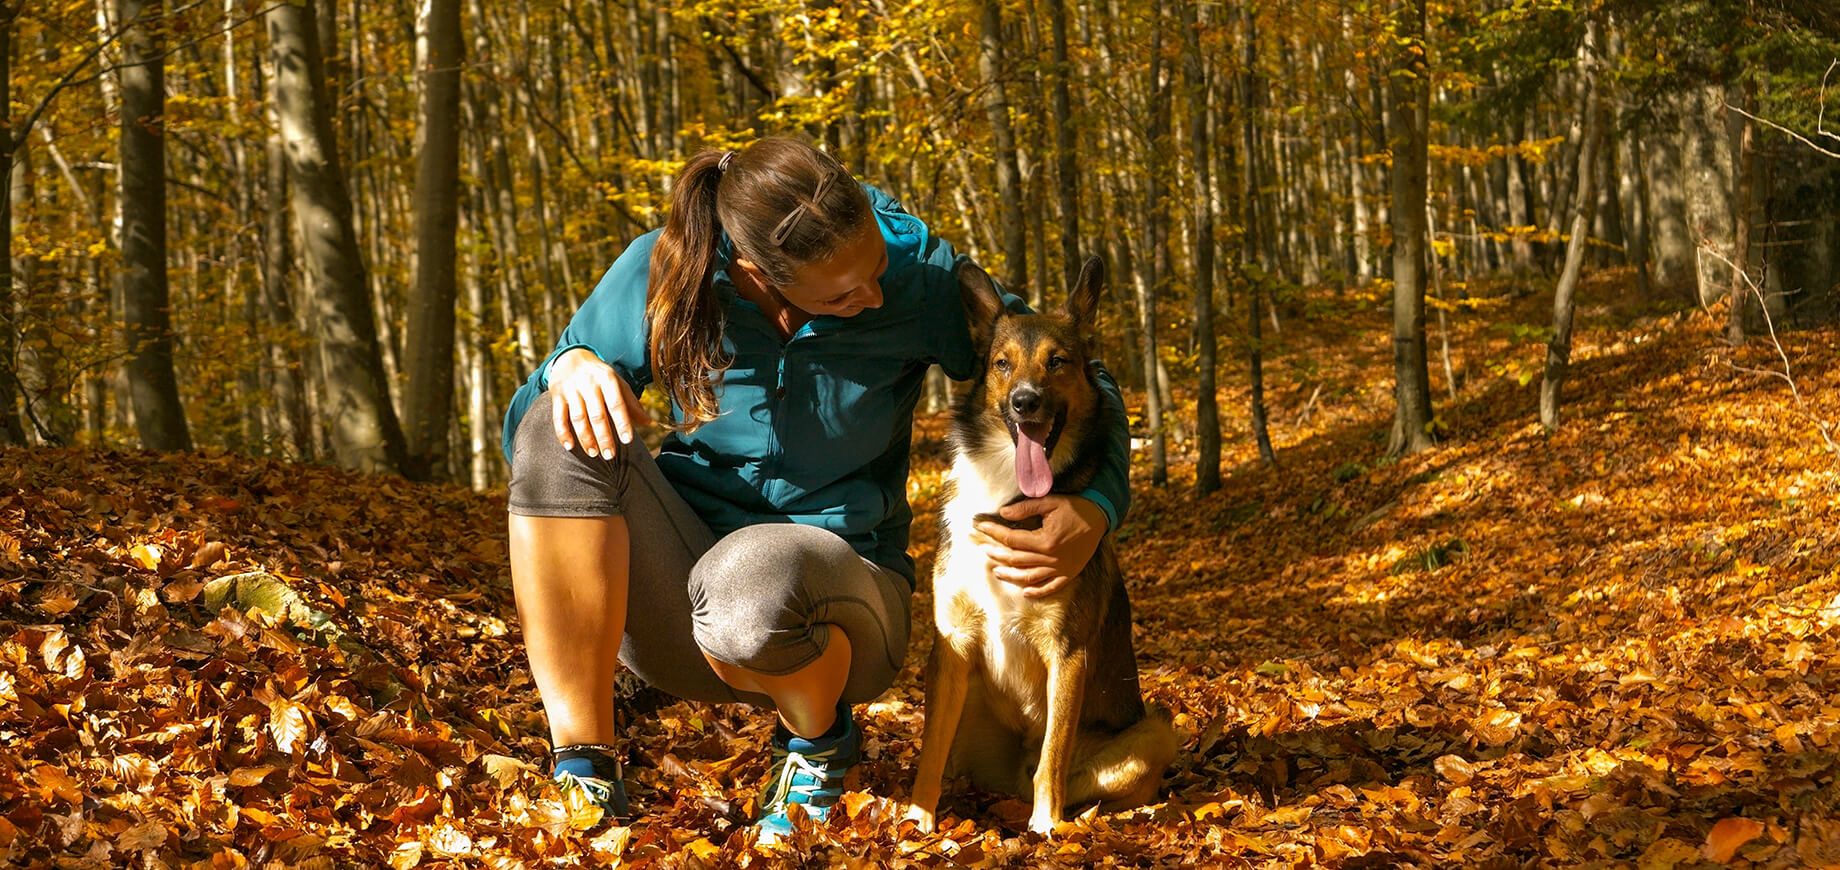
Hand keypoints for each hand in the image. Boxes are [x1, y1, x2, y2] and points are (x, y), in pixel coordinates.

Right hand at [548, 348, 651, 457]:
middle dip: (604, 436)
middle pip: (597, 414)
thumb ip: (631, 403)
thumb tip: (649, 423)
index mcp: (607, 379)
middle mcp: (588, 383)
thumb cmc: (600, 376)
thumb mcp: (617, 383)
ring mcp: (571, 389)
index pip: (616, 404)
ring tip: (594, 454)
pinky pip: (558, 417)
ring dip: (585, 438)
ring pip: (578, 417)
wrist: (571, 357)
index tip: (628, 441)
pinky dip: (562, 433)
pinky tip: (569, 446)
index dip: (622, 423)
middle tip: (610, 456)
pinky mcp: (557, 395)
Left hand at [972, 495, 1106, 597]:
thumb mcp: (1050, 503)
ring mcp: (1060, 568)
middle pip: (1017, 559)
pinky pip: (1051, 587)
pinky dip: (1037, 592)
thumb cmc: (1074, 508)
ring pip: (1029, 576)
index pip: (1012, 539)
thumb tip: (1003, 513)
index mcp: (1045, 540)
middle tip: (984, 550)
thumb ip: (1026, 508)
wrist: (1100, 518)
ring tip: (997, 571)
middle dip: (997, 554)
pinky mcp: (1069, 574)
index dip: (995, 532)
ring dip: (1011, 576)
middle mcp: (1051, 557)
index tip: (982, 527)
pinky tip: (1025, 592)